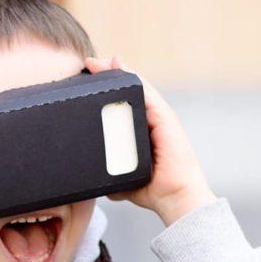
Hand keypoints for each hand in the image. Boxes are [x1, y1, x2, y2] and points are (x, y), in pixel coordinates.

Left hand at [83, 56, 215, 225]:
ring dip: (118, 72)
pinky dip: (132, 79)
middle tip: (87, 65)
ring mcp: (161, 117)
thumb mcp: (125, 177)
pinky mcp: (166, 118)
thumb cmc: (154, 191)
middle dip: (109, 75)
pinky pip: (147, 94)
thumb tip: (96, 184)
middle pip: (130, 90)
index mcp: (143, 131)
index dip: (106, 90)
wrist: (175, 198)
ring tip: (96, 63)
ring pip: (138, 86)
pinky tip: (117, 69)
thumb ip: (112, 175)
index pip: (124, 103)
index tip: (85, 81)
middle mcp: (153, 120)